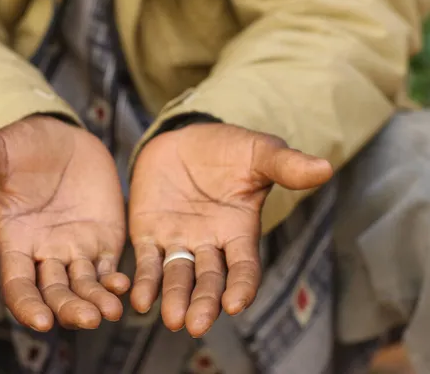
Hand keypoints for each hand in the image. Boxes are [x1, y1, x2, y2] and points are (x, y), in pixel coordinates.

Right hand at [0, 115, 128, 330]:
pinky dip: (116, 280)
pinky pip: (108, 267)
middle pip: (55, 293)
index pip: (17, 285)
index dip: (26, 305)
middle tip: (89, 319)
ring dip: (96, 301)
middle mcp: (44, 253)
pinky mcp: (102, 240)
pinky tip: (125, 285)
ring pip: (84, 286)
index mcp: (14, 242)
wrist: (61, 140)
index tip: (41, 321)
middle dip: (69, 309)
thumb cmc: (21, 148)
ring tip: (112, 310)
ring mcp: (75, 249)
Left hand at [129, 123, 332, 336]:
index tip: (235, 304)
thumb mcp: (259, 152)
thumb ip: (285, 165)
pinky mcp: (149, 234)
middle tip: (196, 325)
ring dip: (174, 298)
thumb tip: (325, 168)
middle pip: (208, 280)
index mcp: (238, 231)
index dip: (241, 286)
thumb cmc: (227, 148)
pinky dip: (144, 280)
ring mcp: (178, 241)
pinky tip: (139, 299)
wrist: (183, 139)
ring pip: (177, 276)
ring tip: (172, 319)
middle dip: (204, 303)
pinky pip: (147, 261)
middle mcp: (209, 244)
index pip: (244, 267)